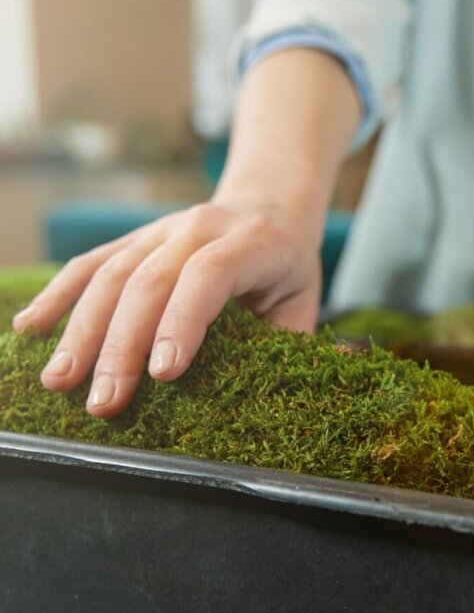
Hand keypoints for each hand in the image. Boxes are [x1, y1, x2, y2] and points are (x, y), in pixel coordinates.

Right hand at [12, 202, 320, 417]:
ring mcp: (162, 229)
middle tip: (104, 402)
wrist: (269, 210)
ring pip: (112, 273)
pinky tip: (32, 329)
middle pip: (150, 279)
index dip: (183, 321)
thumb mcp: (302, 305)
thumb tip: (248, 402)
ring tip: (60, 381)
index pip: (210, 275)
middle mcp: (201, 227)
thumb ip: (278, 344)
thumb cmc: (287, 271)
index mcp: (253, 243)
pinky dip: (59, 295)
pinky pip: (90, 263)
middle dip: (122, 345)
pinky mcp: (135, 238)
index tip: (162, 373)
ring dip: (82, 330)